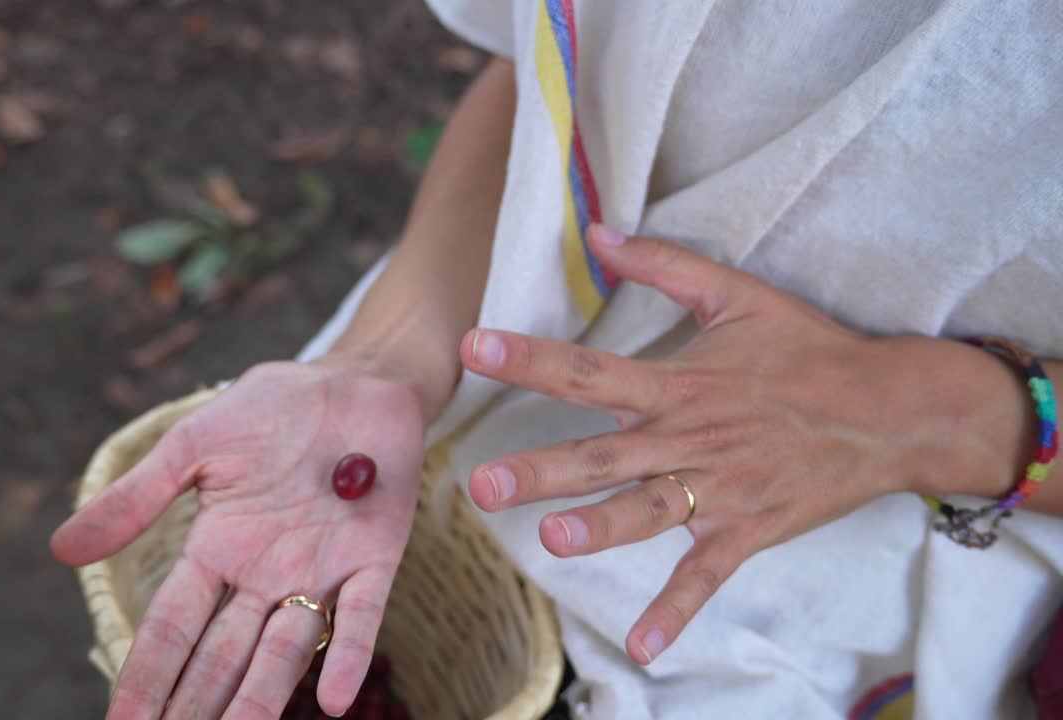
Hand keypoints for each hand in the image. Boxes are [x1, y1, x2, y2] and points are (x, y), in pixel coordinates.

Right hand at [51, 358, 425, 718]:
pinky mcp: (375, 559)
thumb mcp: (194, 445)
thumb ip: (139, 499)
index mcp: (217, 550)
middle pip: (223, 655)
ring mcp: (321, 571)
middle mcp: (265, 575)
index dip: (148, 676)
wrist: (353, 380)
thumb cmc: (273, 408)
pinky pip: (361, 615)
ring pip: (285, 652)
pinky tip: (336, 701)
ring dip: (262, 700)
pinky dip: (349, 654)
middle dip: (197, 706)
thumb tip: (60, 551)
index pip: (174, 627)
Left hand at [460, 225, 1025, 664]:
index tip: (474, 347)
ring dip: (601, 528)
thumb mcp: (737, 293)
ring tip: (551, 541)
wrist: (891, 408)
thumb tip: (599, 233)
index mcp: (679, 383)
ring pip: (649, 512)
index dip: (530, 358)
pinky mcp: (748, 530)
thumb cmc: (808, 349)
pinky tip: (643, 646)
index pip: (591, 370)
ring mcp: (720, 489)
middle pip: (605, 455)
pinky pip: (708, 576)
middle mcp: (690, 438)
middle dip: (542, 469)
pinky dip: (677, 611)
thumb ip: (664, 264)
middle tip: (482, 483)